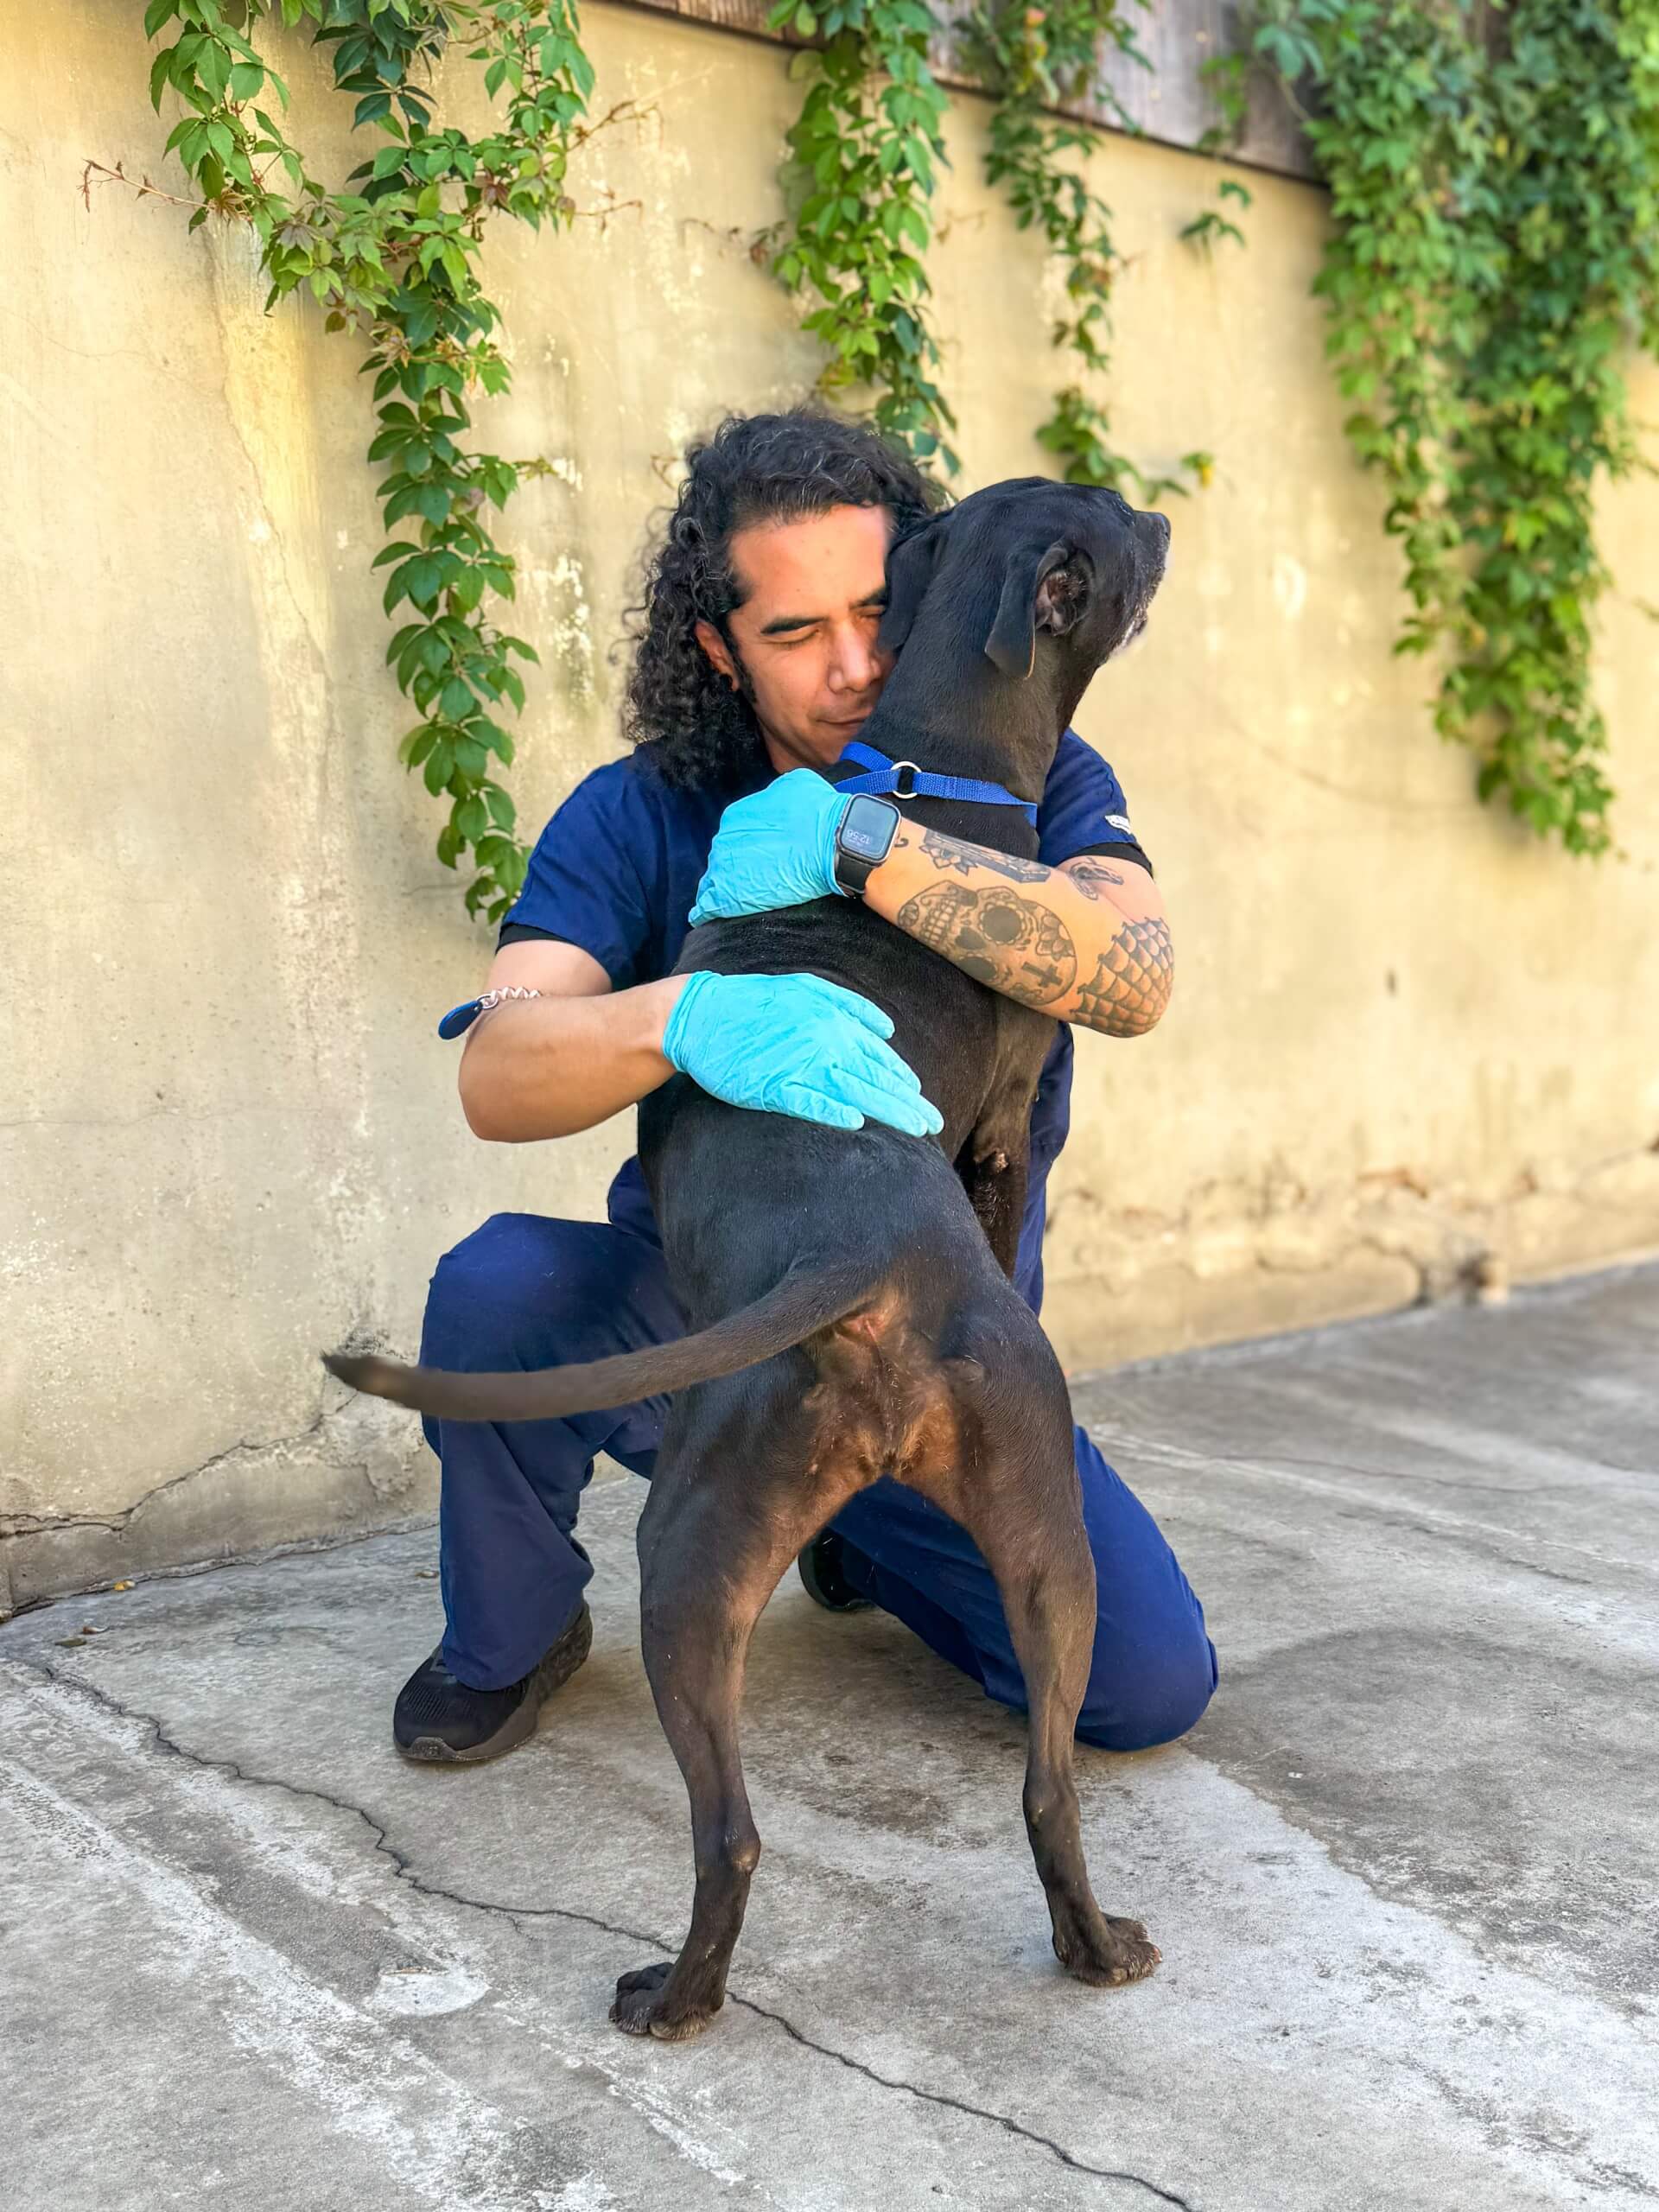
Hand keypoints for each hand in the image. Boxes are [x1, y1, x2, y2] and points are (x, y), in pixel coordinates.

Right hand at [661, 971, 942, 1137]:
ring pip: (854, 1091)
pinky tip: (856, 1123)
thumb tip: (888, 1030)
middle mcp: (824, 1041)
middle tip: (934, 1122)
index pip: (879, 1057)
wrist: (702, 1014)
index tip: (921, 1099)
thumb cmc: (755, 1001)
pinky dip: (833, 1111)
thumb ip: (850, 1006)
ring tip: (917, 1128)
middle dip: (909, 1102)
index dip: (903, 1080)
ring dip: (888, 1111)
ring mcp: (799, 1064)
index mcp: (833, 1020)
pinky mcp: (773, 1085)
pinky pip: (809, 1101)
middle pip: (876, 1077)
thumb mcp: (806, 988)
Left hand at [687, 770, 844, 924]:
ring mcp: (723, 868)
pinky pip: (707, 906)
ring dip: (726, 888)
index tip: (762, 856)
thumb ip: (775, 796)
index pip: (733, 836)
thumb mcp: (796, 785)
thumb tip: (777, 801)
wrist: (833, 842)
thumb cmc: (820, 814)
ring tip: (741, 900)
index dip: (748, 848)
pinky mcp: (727, 896)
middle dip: (737, 867)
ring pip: (714, 882)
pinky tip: (713, 916)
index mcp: (736, 816)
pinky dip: (710, 911)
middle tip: (759, 878)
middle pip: (724, 858)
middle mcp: (724, 840)